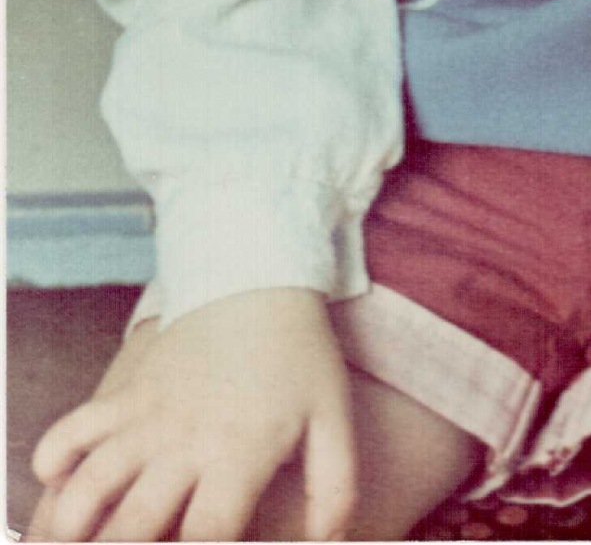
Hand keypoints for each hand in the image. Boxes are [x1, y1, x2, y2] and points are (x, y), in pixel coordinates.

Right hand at [29, 288, 354, 542]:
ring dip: (74, 523)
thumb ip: (335, 487)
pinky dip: (56, 457)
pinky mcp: (126, 393)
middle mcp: (186, 441)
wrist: (259, 273)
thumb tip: (327, 543)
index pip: (206, 536)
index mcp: (240, 452)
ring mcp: (149, 416)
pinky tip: (54, 482)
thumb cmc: (300, 352)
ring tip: (71, 541)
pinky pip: (75, 428)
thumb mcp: (332, 416)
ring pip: (93, 484)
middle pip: (136, 526)